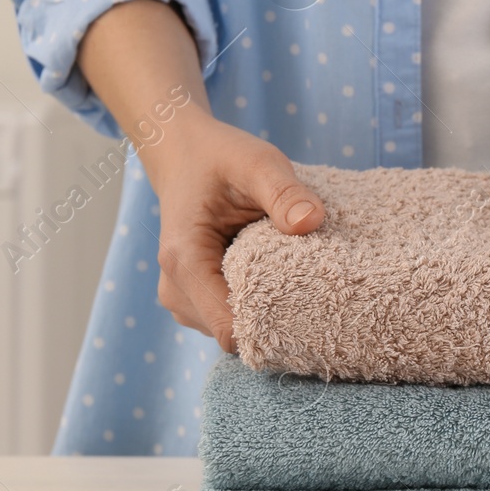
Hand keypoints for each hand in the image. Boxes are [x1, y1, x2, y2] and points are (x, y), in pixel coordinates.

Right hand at [144, 111, 325, 351]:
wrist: (184, 155)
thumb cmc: (219, 158)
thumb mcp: (256, 162)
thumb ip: (284, 192)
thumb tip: (312, 221)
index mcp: (184, 261)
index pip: (228, 328)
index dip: (271, 329)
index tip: (312, 312)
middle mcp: (176, 289)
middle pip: (233, 336)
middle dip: (274, 322)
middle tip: (314, 291)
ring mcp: (183, 299)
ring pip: (232, 333)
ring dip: (265, 315)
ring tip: (293, 279)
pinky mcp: (195, 300)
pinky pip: (229, 321)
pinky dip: (256, 308)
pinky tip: (276, 280)